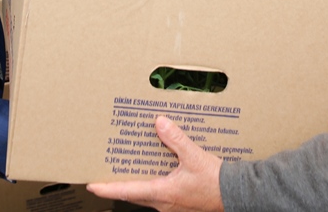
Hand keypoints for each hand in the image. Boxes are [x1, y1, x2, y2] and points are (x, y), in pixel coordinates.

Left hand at [87, 116, 223, 211]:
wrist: (236, 195)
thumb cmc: (216, 183)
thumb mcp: (194, 157)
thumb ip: (176, 139)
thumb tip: (160, 124)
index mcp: (162, 193)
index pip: (127, 191)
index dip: (107, 188)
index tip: (91, 184)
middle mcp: (163, 202)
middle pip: (133, 193)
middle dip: (118, 183)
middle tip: (105, 171)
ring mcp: (171, 204)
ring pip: (146, 193)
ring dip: (136, 181)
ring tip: (127, 166)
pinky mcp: (180, 201)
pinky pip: (159, 191)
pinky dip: (152, 180)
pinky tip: (156, 167)